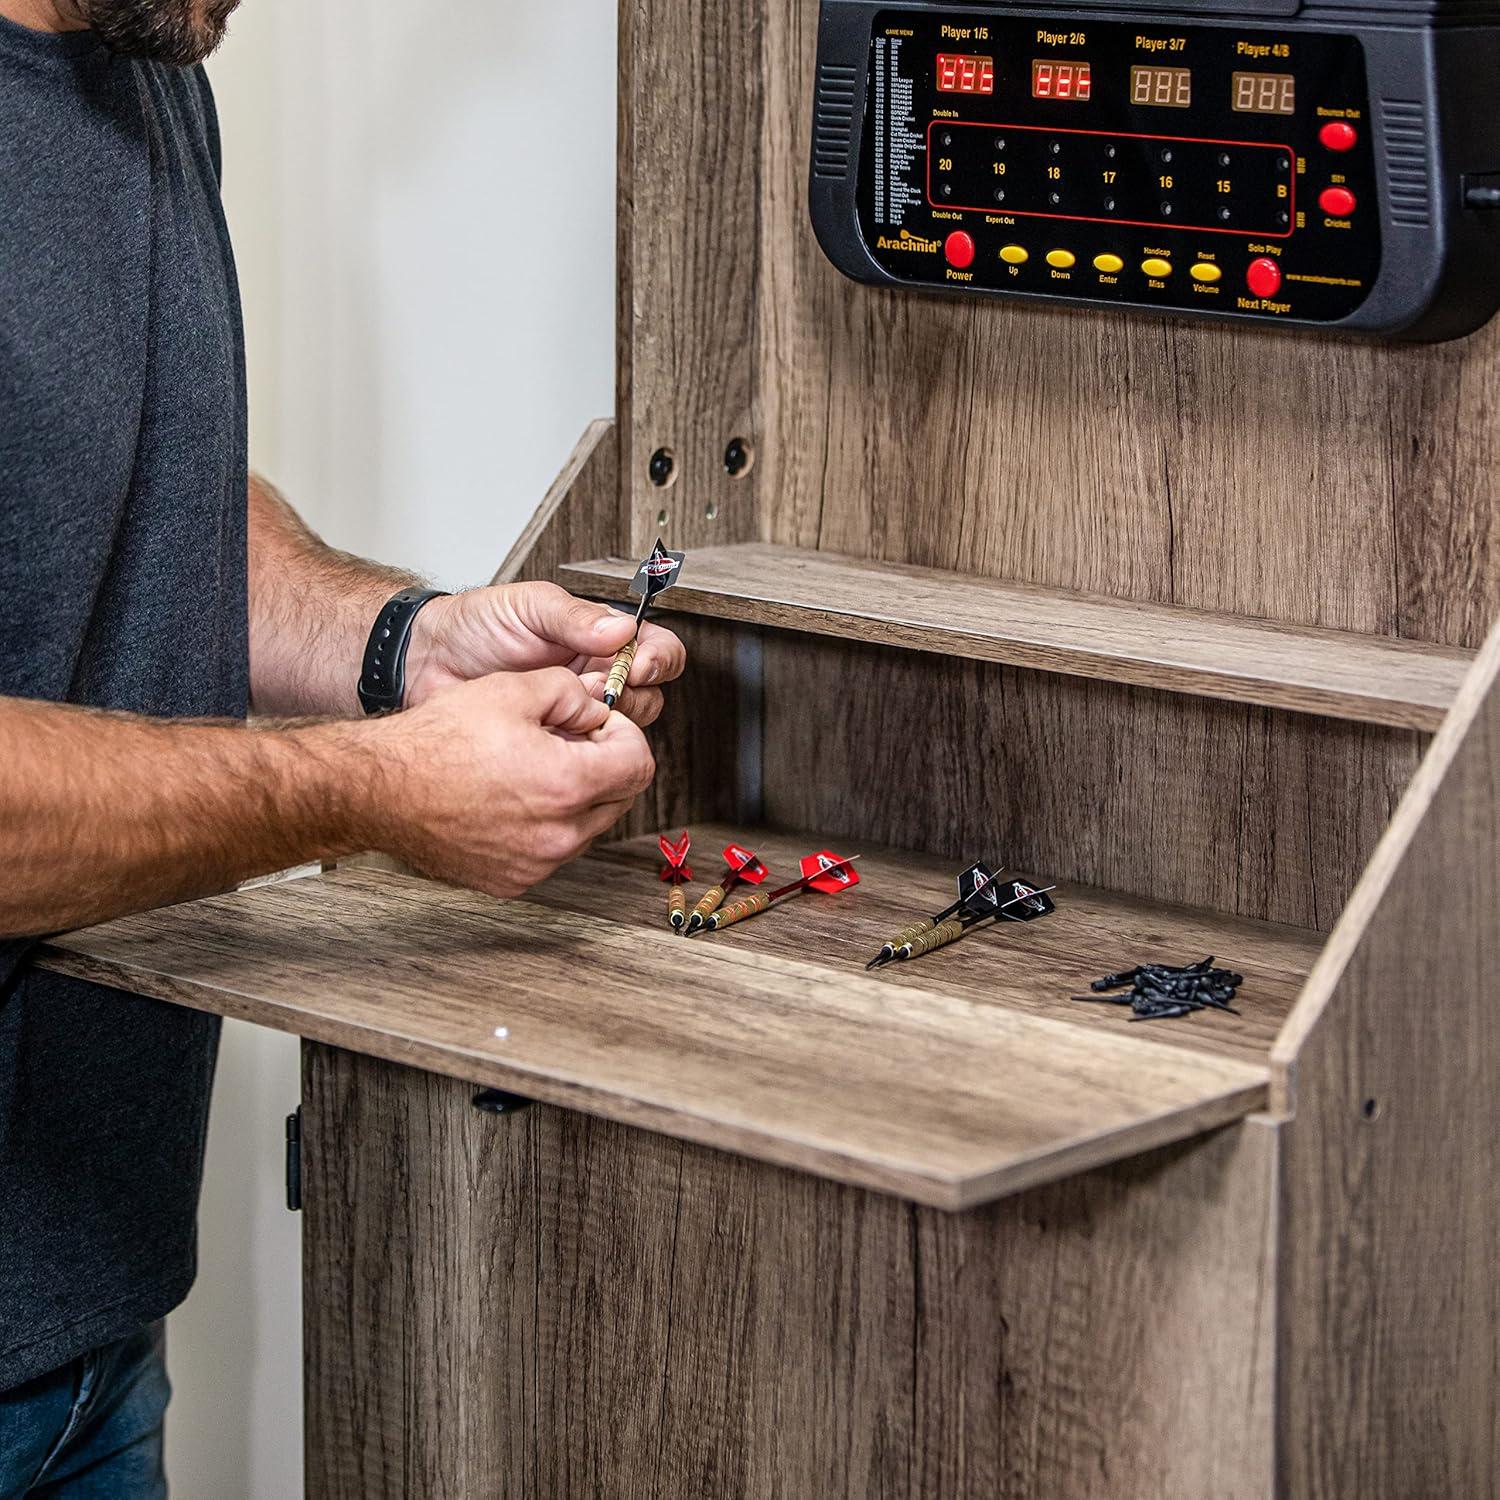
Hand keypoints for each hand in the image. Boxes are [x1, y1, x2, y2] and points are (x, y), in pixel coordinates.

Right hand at [368, 667, 655, 895]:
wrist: (379, 791)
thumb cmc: (436, 741)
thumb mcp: (511, 689)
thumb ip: (571, 693)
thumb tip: (597, 711)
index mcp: (568, 785)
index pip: (639, 763)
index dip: (622, 734)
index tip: (595, 725)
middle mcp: (559, 835)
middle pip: (620, 798)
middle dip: (603, 765)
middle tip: (563, 742)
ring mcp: (536, 864)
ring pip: (589, 827)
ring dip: (577, 797)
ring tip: (531, 769)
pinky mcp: (513, 881)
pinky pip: (553, 851)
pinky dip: (546, 826)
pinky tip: (511, 799)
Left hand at [404, 581, 685, 727]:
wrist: (426, 664)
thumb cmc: (474, 626)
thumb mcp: (527, 607)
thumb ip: (575, 616)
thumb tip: (623, 629)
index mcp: (598, 638)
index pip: (656, 647)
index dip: (658, 659)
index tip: (636, 666)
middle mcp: (596, 676)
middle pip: (650, 694)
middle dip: (630, 694)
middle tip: (594, 688)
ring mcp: (577, 712)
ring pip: (623, 728)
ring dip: (604, 721)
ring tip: (568, 708)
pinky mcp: (554, 743)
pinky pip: (585, 755)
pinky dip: (577, 746)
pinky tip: (552, 731)